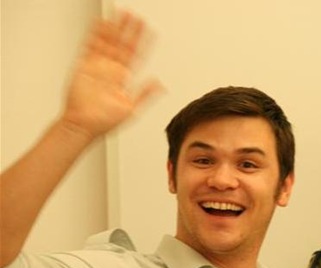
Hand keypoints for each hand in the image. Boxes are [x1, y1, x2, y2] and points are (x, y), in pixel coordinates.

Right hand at [61, 11, 161, 139]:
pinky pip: (91, 45)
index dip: (143, 42)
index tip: (149, 29)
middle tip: (136, 14)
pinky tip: (102, 22)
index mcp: (124, 78)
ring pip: (109, 41)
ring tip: (121, 12)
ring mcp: (98, 66)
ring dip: (114, 27)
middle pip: (123, 43)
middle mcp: (112, 70)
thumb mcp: (131, 109)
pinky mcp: (84, 65)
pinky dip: (96, 33)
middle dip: (129, 29)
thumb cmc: (104, 122)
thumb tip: (161, 85)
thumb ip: (145, 95)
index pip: (136, 55)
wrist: (83, 125)